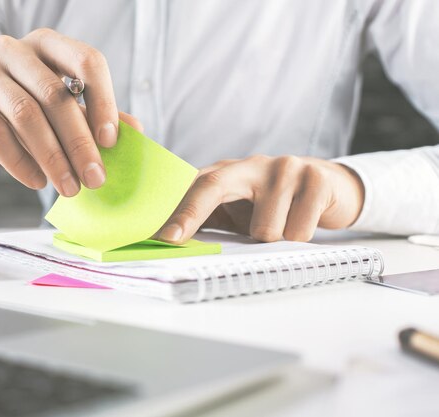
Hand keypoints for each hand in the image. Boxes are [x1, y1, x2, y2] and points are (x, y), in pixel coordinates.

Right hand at [0, 29, 140, 195]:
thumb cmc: (20, 121)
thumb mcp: (61, 117)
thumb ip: (94, 118)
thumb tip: (136, 132)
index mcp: (47, 45)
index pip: (86, 61)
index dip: (103, 101)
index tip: (111, 143)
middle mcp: (13, 48)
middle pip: (55, 93)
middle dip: (79, 143)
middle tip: (95, 179)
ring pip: (25, 114)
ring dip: (53, 157)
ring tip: (69, 188)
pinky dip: (20, 163)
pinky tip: (37, 182)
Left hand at [158, 155, 364, 242]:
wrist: (331, 187)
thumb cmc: (274, 204)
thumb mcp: (239, 207)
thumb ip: (209, 218)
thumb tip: (173, 243)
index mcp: (229, 171)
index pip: (195, 187)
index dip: (176, 210)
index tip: (161, 237)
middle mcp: (253, 164)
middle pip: (213, 187)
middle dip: (191, 215)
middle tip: (174, 240)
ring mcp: (285, 168)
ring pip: (264, 229)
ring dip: (272, 241)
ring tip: (283, 226)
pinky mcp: (316, 179)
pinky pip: (298, 230)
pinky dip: (299, 237)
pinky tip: (304, 221)